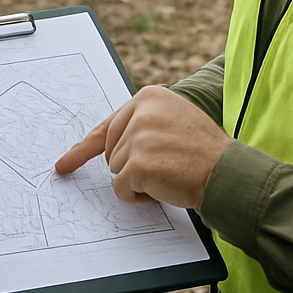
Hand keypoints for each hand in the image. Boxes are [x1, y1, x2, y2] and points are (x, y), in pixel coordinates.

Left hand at [55, 85, 231, 209]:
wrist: (228, 173)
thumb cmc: (204, 151)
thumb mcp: (174, 119)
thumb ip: (144, 122)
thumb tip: (107, 143)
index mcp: (149, 96)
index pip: (109, 125)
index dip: (86, 148)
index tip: (65, 163)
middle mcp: (141, 111)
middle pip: (111, 150)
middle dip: (130, 165)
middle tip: (162, 167)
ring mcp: (138, 137)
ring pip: (116, 170)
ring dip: (138, 180)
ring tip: (169, 174)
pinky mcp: (138, 164)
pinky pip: (122, 189)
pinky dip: (138, 196)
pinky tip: (162, 188)